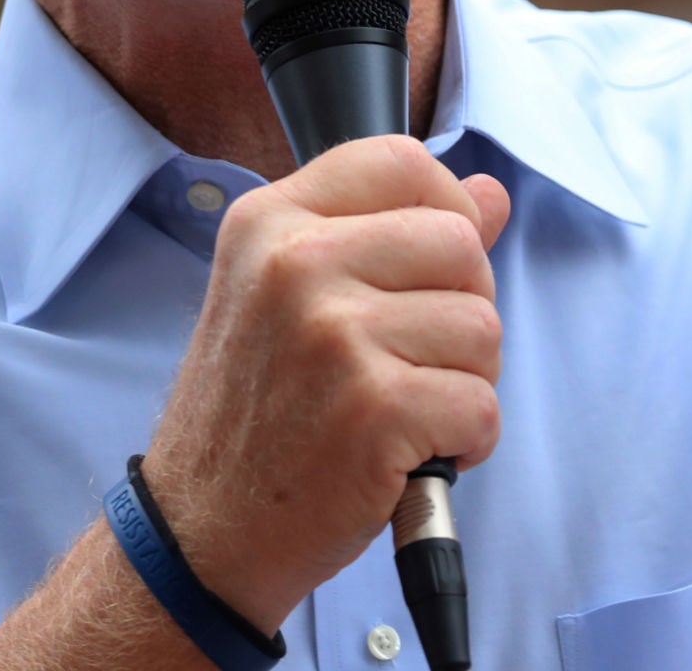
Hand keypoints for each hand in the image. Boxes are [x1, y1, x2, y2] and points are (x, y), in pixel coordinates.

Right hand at [139, 137, 508, 632]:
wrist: (201, 530)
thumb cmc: (255, 412)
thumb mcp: (292, 295)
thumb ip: (389, 232)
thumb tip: (491, 193)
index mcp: (272, 221)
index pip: (402, 162)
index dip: (446, 208)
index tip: (433, 266)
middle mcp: (297, 264)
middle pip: (461, 243)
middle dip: (463, 308)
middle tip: (412, 358)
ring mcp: (335, 335)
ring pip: (483, 327)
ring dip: (466, 381)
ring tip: (403, 408)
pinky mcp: (373, 409)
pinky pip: (482, 405)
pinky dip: (466, 441)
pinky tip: (409, 452)